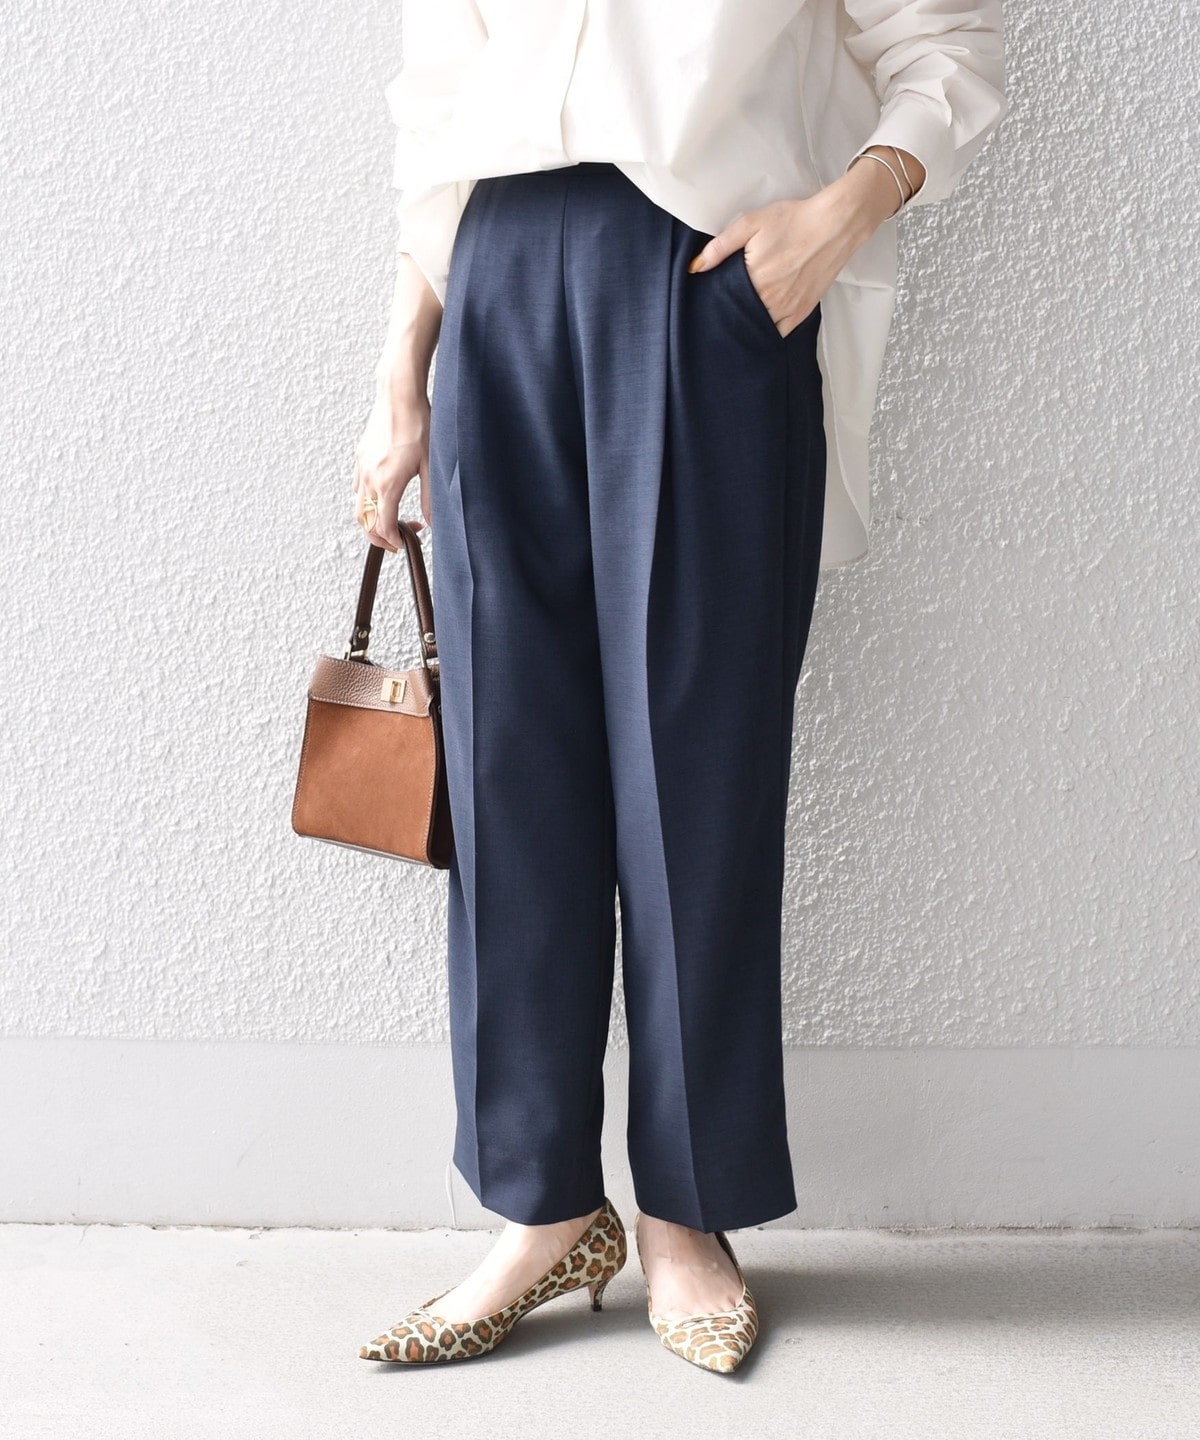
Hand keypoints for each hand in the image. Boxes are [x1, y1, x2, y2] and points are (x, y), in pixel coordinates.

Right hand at [352, 388, 430, 552]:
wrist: (399, 396)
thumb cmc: (419, 426)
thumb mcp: (431, 466)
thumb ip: (431, 498)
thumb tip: (433, 522)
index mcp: (388, 484)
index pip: (384, 527)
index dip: (394, 541)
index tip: (406, 544)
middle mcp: (369, 479)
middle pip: (366, 522)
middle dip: (379, 538)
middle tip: (398, 541)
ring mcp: (361, 468)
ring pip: (358, 507)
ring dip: (371, 522)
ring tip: (390, 523)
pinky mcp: (360, 458)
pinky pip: (356, 489)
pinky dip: (366, 502)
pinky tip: (383, 498)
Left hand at [686, 154, 919, 336]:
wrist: (835, 224)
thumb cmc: (793, 221)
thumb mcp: (751, 224)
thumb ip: (720, 247)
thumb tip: (695, 267)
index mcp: (754, 280)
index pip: (725, 303)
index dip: (715, 304)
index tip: (708, 304)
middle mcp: (771, 300)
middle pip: (741, 318)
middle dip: (730, 317)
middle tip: (720, 314)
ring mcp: (788, 309)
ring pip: (759, 328)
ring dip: (748, 326)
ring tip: (738, 321)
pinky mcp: (803, 312)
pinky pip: (780, 333)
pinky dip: (768, 332)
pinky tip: (760, 327)